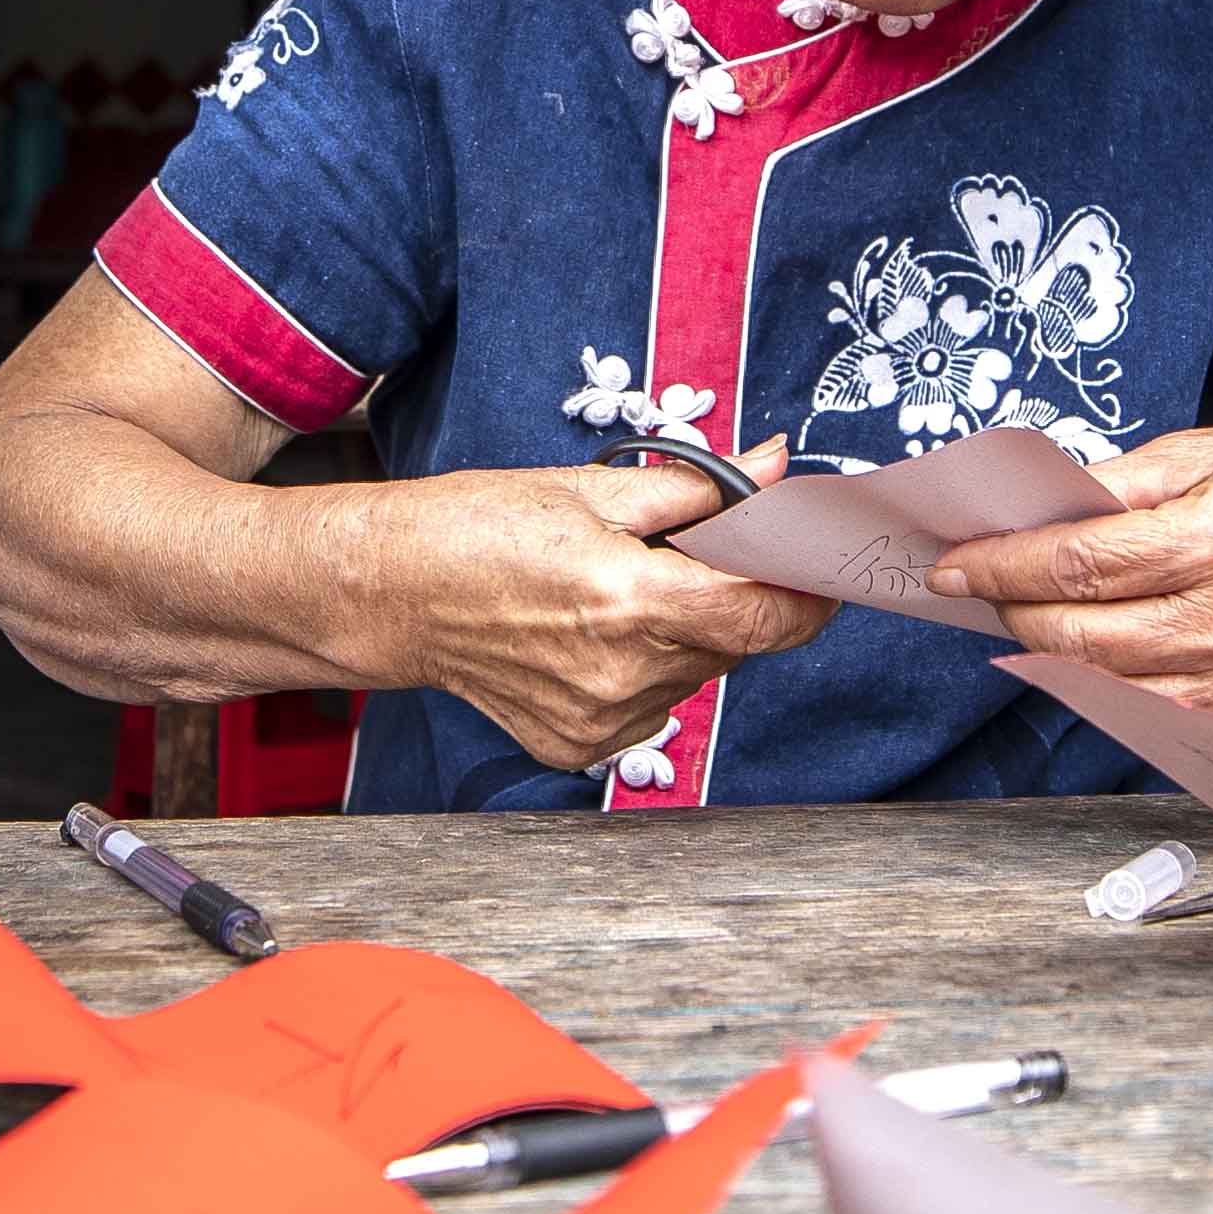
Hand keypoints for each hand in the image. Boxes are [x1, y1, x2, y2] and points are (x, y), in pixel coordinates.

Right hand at [338, 453, 837, 779]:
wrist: (391, 593)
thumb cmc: (478, 527)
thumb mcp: (592, 489)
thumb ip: (700, 489)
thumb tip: (777, 467)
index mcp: (631, 600)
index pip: (766, 614)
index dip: (808, 589)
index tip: (820, 563)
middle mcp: (622, 674)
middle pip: (735, 641)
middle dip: (732, 594)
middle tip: (689, 552)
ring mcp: (601, 720)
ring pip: (697, 673)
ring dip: (688, 631)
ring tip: (618, 590)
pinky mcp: (580, 746)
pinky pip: (653, 702)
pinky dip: (645, 665)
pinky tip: (591, 633)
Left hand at [920, 421, 1212, 711]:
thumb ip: (1121, 485)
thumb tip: (1034, 511)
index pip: (1082, 564)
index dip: (1004, 567)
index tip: (951, 564)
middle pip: (1084, 632)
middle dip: (1015, 607)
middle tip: (982, 581)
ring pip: (1109, 678)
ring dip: (1052, 643)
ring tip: (1030, 605)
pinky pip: (1154, 704)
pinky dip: (1106, 675)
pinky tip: (1089, 641)